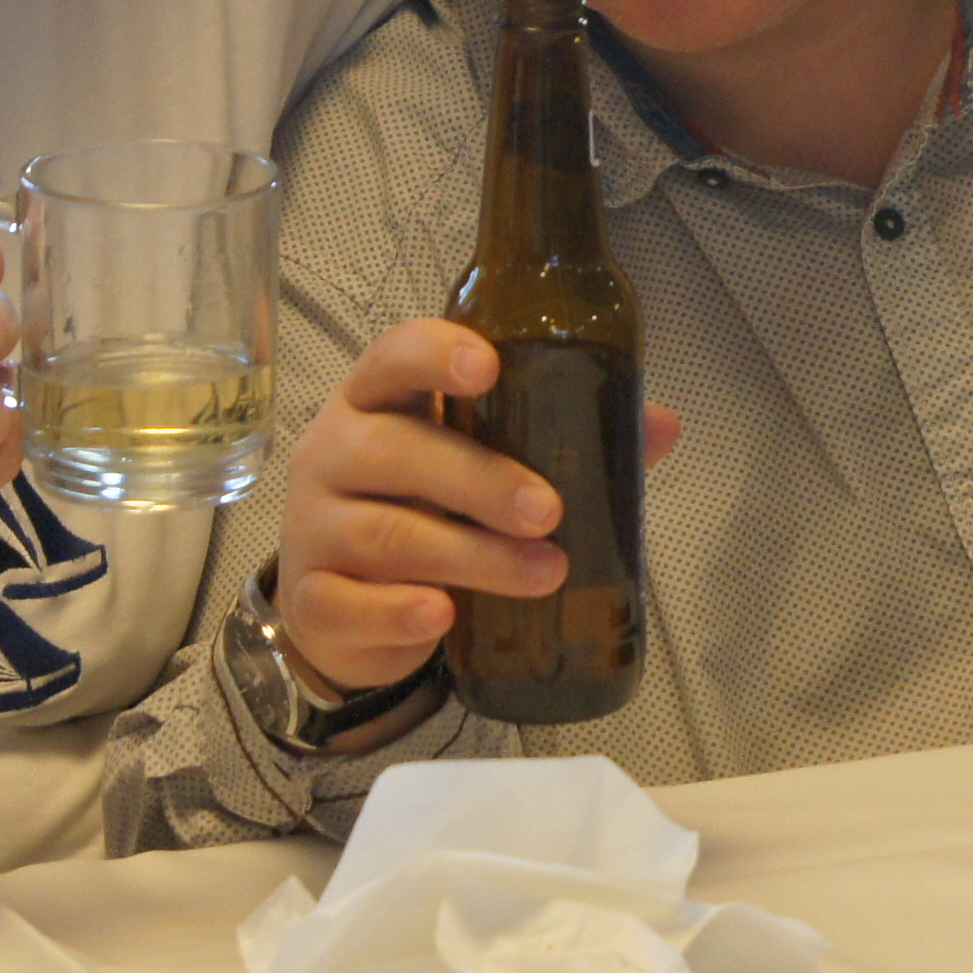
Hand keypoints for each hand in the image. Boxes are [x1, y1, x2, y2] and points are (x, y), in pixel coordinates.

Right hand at [275, 318, 683, 700]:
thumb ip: (561, 437)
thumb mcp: (482, 461)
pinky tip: (442, 616)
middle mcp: (334, 452)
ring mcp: (314, 527)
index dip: (435, 355)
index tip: (488, 367)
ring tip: (545, 572)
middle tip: (550, 510)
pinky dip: (397, 612)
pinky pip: (347, 603)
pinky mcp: (311, 598)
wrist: (350, 604)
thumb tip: (661, 426)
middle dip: (481, 479)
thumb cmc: (427, 507)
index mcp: (379, 400)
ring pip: (387, 533)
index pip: (394, 357)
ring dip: (472, 555)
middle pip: (396, 450)